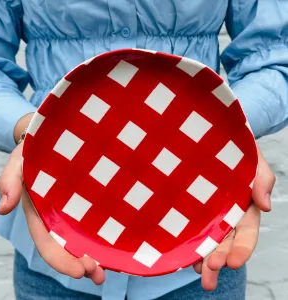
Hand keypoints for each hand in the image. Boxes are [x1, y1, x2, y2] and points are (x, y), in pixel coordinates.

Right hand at [0, 123, 105, 283]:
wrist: (50, 137)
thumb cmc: (33, 150)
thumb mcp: (18, 162)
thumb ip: (9, 182)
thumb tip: (3, 209)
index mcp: (38, 213)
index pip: (48, 243)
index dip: (61, 261)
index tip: (80, 271)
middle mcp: (56, 216)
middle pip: (68, 247)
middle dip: (81, 265)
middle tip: (99, 275)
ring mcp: (72, 210)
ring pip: (82, 238)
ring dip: (96, 255)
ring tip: (113, 267)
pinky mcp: (86, 201)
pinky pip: (93, 221)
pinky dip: (103, 235)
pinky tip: (117, 243)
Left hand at [193, 148, 275, 290]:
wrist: (214, 140)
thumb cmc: (238, 151)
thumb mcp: (255, 161)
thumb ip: (263, 180)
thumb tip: (266, 206)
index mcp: (245, 208)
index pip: (246, 234)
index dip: (241, 249)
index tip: (232, 262)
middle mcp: (226, 215)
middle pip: (225, 243)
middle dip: (218, 259)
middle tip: (210, 273)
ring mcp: (208, 214)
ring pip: (207, 240)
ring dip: (202, 259)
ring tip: (197, 273)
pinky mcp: (191, 209)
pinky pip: (190, 228)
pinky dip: (188, 243)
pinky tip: (182, 255)